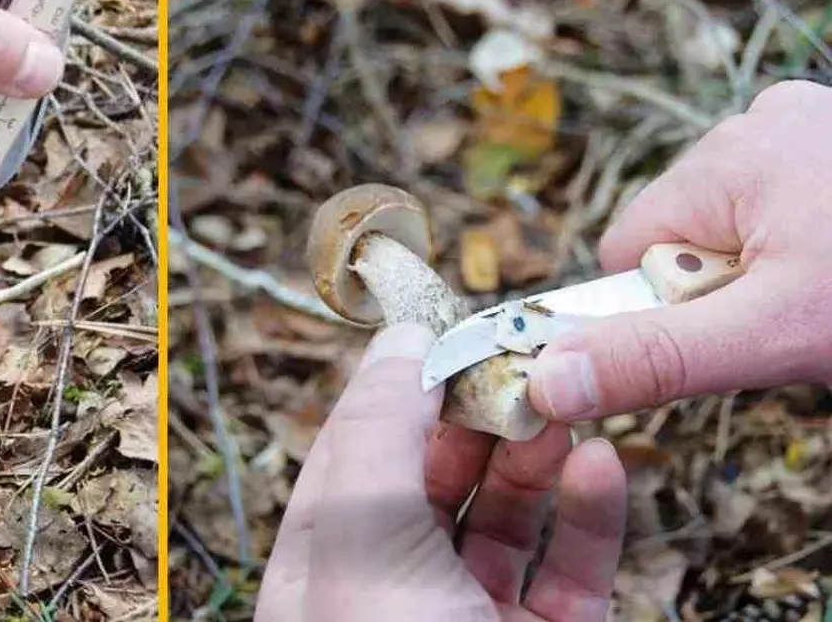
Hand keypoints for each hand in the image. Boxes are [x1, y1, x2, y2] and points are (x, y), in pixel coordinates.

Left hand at [255, 323, 626, 621]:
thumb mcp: (363, 536)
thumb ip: (380, 432)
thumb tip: (399, 342)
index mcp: (321, 569)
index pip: (352, 453)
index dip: (398, 388)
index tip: (446, 329)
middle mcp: (393, 592)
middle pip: (436, 478)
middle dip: (479, 413)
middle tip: (520, 357)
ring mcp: (471, 617)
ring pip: (509, 517)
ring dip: (537, 453)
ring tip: (564, 400)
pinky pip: (574, 568)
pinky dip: (592, 513)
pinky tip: (600, 464)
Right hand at [528, 80, 831, 420]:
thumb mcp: (774, 334)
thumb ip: (657, 355)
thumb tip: (548, 379)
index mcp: (731, 155)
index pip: (628, 245)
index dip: (662, 307)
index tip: (729, 331)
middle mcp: (761, 125)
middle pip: (681, 236)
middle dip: (722, 292)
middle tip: (797, 318)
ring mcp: (806, 131)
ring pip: (735, 230)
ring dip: (764, 277)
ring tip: (831, 296)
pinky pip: (781, 212)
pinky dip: (801, 252)